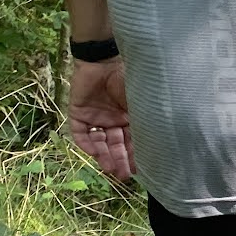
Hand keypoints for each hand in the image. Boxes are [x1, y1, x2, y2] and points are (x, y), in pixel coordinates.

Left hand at [67, 56, 134, 180]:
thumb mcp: (140, 104)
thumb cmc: (127, 79)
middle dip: (119, 160)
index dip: (134, 156)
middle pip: (115, 144)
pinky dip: (86, 143)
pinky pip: (80, 133)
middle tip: (122, 175)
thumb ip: (143, 124)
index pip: (131, 141)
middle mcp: (113, 119)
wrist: (104, 60)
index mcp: (129, 116)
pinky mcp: (78, 113)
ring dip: (104, 155)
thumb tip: (157, 146)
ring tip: (109, 168)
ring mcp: (95, 117)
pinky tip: (94, 152)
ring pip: (99, 142)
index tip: (137, 170)